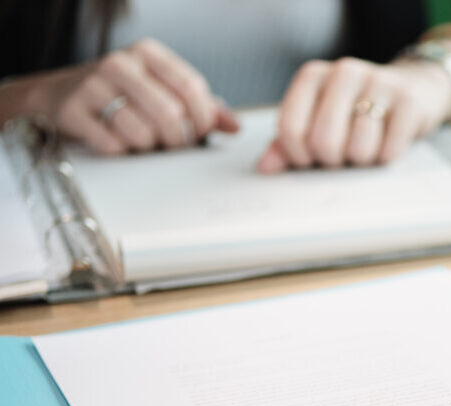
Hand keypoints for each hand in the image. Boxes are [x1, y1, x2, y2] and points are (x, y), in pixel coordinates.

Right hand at [22, 38, 237, 155]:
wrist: (61, 95)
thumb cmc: (123, 95)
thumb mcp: (162, 91)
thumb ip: (201, 107)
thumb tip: (235, 126)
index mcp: (148, 53)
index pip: (192, 88)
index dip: (203, 119)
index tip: (200, 131)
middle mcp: (120, 64)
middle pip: (170, 114)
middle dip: (179, 139)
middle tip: (173, 143)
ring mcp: (93, 86)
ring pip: (143, 132)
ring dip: (149, 147)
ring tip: (142, 139)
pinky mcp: (73, 111)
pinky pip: (114, 145)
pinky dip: (122, 151)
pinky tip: (117, 140)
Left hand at [258, 57, 450, 171]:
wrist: (414, 88)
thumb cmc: (357, 113)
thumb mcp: (319, 121)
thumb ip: (289, 143)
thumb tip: (265, 167)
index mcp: (313, 76)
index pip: (291, 129)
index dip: (300, 157)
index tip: (312, 159)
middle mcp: (343, 72)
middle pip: (324, 141)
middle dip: (333, 162)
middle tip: (342, 156)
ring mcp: (378, 83)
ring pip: (358, 148)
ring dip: (362, 161)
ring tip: (366, 148)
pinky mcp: (408, 100)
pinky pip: (390, 150)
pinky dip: (386, 158)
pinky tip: (388, 144)